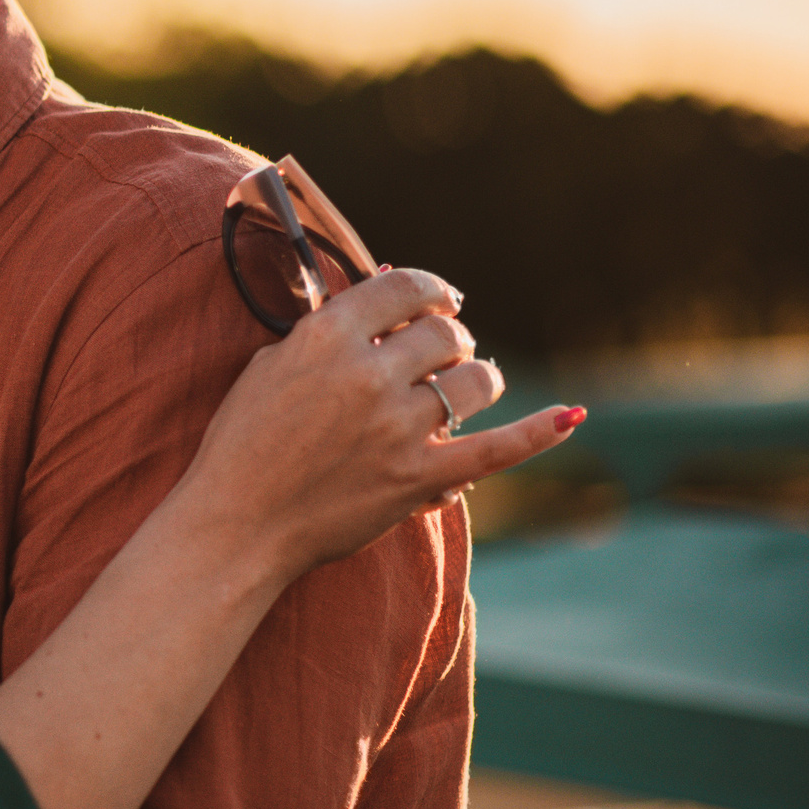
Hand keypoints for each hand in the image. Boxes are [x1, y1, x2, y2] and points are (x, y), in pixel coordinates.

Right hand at [183, 268, 579, 579]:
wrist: (237, 521)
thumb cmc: (242, 441)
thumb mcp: (271, 365)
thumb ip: (327, 329)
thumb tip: (382, 290)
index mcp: (327, 337)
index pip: (404, 287)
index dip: (430, 288)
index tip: (436, 298)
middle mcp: (369, 375)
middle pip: (446, 333)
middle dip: (450, 338)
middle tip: (442, 352)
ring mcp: (400, 428)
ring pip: (476, 381)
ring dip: (475, 379)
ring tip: (463, 387)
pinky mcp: (420, 477)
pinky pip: (497, 448)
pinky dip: (539, 432)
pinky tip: (572, 416)